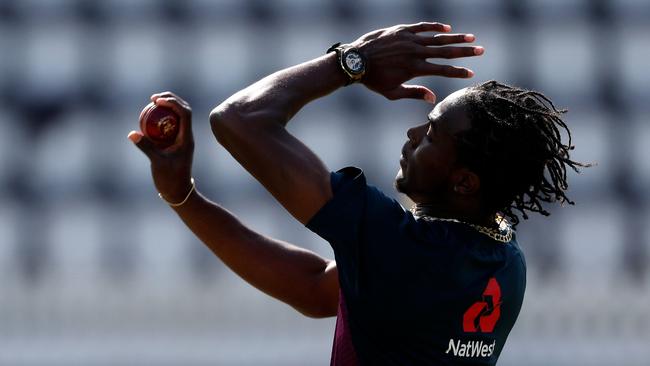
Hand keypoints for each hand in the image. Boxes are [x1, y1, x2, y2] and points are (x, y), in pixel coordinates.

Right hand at [128, 92, 194, 202]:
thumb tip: (131, 133)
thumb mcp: (157, 162)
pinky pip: (170, 125)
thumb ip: (146, 147)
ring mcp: (182, 138)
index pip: (185, 113)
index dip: (173, 102)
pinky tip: (148, 118)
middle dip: (171, 100)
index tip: (156, 100)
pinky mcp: (176, 142)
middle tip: (153, 98)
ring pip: (178, 116)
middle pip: (183, 110)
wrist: (179, 192)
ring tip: (152, 102)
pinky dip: (161, 119)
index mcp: (187, 138)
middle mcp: (187, 136)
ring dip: (167, 107)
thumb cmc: (170, 179)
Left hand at [350, 22, 483, 101]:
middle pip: (445, 52)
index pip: (442, 70)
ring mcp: (408, 39)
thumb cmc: (373, 80)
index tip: (471, 72)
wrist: (354, 61)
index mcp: (414, 69)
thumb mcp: (392, 92)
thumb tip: (433, 98)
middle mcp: (414, 52)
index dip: (458, 72)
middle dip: (465, 52)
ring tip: (471, 38)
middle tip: (481, 50)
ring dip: (455, 38)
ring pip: (437, 38)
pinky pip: (422, 26)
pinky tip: (447, 28)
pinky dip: (435, 26)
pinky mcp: (401, 30)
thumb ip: (414, 93)